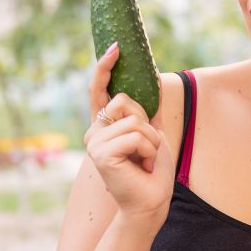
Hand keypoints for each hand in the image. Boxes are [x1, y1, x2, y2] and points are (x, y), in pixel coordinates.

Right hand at [83, 42, 174, 232]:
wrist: (150, 203)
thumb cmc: (152, 171)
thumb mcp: (153, 134)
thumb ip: (149, 111)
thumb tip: (156, 78)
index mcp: (104, 127)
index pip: (99, 90)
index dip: (105, 67)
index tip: (115, 47)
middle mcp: (94, 132)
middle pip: (125, 101)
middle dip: (146, 122)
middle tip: (145, 150)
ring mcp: (94, 143)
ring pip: (134, 120)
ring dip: (150, 140)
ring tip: (145, 160)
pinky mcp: (101, 153)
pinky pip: (135, 135)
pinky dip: (148, 150)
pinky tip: (142, 166)